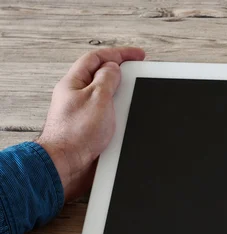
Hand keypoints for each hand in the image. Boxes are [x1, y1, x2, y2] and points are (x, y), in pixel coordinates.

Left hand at [36, 47, 144, 201]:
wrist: (67, 166)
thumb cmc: (75, 134)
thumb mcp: (98, 98)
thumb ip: (107, 79)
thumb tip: (114, 68)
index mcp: (74, 83)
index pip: (97, 58)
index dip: (119, 53)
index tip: (138, 55)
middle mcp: (78, 97)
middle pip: (102, 76)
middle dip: (122, 74)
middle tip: (139, 73)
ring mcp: (84, 114)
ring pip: (108, 98)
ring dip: (122, 98)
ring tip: (134, 99)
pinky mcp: (91, 131)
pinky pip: (110, 117)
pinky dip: (120, 116)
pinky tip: (126, 120)